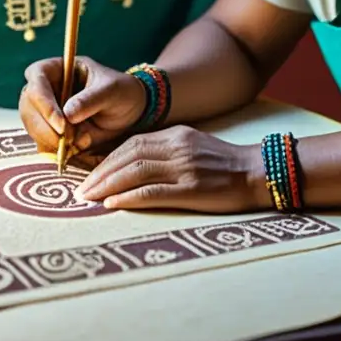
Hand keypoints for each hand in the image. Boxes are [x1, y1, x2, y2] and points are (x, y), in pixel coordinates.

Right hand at [19, 56, 145, 158]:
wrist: (130, 112)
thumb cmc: (121, 92)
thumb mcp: (112, 91)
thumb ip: (90, 100)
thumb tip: (67, 115)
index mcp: (57, 68)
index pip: (37, 77)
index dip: (44, 101)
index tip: (61, 123)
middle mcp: (46, 89)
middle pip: (28, 106)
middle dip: (44, 127)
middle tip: (66, 141)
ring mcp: (45, 111)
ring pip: (32, 127)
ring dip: (50, 141)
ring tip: (80, 144)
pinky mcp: (50, 131)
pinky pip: (42, 143)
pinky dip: (55, 152)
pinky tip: (75, 151)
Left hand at [74, 125, 269, 212]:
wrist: (258, 173)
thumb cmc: (226, 164)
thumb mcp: (195, 146)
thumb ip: (168, 150)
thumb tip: (136, 164)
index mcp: (176, 135)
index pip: (132, 144)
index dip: (107, 159)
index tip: (90, 173)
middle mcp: (177, 148)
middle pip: (128, 156)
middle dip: (100, 173)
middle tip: (81, 189)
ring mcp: (184, 168)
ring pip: (135, 172)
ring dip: (107, 185)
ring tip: (89, 198)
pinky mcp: (191, 189)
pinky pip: (152, 192)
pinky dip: (129, 197)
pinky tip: (112, 204)